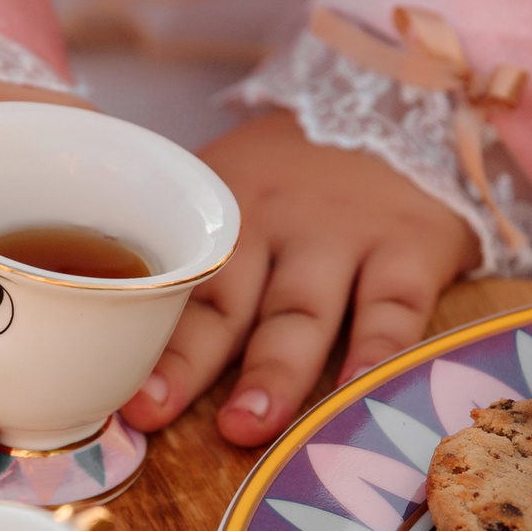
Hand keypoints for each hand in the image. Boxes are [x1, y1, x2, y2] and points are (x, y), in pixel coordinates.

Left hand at [122, 110, 479, 447]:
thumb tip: (121, 341)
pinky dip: (376, 351)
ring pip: (301, 312)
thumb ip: (191, 254)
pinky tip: (356, 393)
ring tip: (248, 425)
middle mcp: (274, 225)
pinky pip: (392, 306)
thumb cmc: (296, 175)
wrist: (399, 105)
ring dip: (272, 371)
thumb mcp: (232, 189)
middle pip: (225, 304)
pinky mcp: (410, 245)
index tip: (124, 399)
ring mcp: (342, 236)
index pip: (176, 290)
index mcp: (221, 218)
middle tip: (155, 411)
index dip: (149, 347)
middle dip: (187, 362)